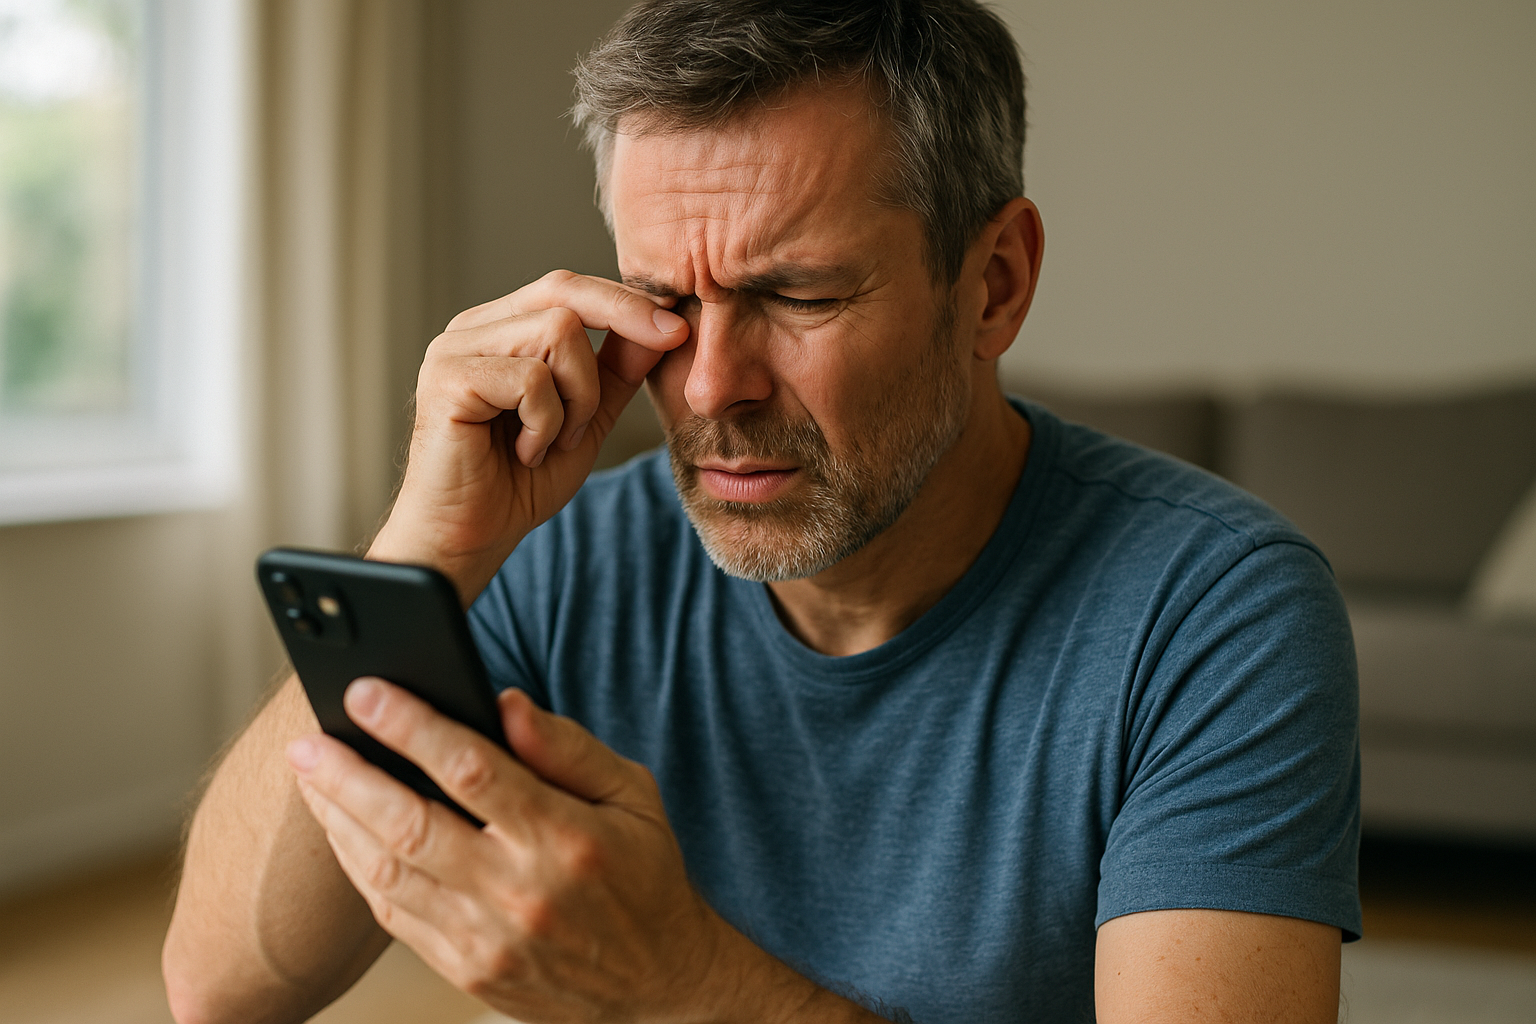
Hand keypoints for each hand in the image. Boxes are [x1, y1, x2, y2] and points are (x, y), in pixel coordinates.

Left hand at [285, 680, 760, 1023]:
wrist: (656, 987)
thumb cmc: (644, 877)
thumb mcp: (632, 795)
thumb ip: (568, 746)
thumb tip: (505, 703)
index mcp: (565, 837)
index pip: (471, 770)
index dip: (410, 726)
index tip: (366, 692)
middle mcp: (519, 891)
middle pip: (410, 824)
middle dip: (348, 775)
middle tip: (308, 741)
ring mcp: (486, 938)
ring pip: (387, 871)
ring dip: (339, 820)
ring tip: (311, 778)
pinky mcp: (465, 969)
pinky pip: (393, 913)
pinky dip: (358, 868)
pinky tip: (343, 831)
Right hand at [369, 272, 688, 602]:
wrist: (469, 539)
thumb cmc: (517, 484)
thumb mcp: (586, 420)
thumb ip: (616, 373)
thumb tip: (663, 328)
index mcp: (500, 329)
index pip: (568, 287)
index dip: (626, 302)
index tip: (678, 330)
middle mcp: (473, 329)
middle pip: (564, 292)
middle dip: (622, 323)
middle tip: (660, 351)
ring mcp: (454, 351)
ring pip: (557, 333)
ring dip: (577, 397)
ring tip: (553, 440)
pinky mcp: (448, 380)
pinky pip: (532, 380)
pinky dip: (546, 423)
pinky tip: (527, 452)